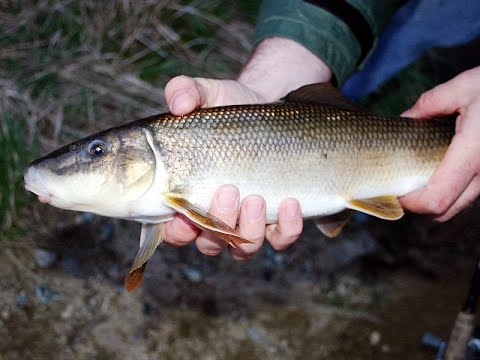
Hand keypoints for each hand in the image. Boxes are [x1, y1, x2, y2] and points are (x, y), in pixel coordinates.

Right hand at [162, 37, 331, 257]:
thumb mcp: (209, 94)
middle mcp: (217, 217)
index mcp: (190, 198)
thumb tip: (178, 102)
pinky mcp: (280, 222)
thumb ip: (186, 92)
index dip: (176, 231)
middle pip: (209, 244)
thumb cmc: (233, 112)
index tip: (182, 211)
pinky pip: (281, 239)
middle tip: (227, 190)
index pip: (175, 230)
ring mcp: (250, 223)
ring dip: (249, 229)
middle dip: (216, 225)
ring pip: (244, 248)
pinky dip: (286, 229)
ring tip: (257, 197)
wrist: (275, 115)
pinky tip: (291, 203)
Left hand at [400, 66, 479, 220]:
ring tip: (419, 173)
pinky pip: (471, 193)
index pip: (436, 199)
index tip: (395, 189)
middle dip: (419, 204)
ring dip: (436, 197)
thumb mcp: (466, 86)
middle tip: (402, 183)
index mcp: (474, 153)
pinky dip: (452, 189)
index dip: (411, 202)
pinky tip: (442, 166)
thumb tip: (406, 119)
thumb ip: (431, 104)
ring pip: (459, 205)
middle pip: (444, 211)